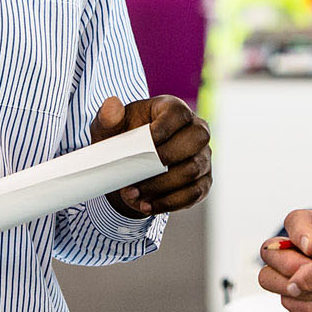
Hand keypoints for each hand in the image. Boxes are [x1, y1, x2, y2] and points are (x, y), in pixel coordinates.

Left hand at [90, 94, 211, 215]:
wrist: (131, 167)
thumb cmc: (123, 139)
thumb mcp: (111, 128)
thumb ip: (108, 117)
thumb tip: (112, 105)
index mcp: (174, 109)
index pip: (178, 114)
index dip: (162, 130)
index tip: (142, 147)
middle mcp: (196, 130)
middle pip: (197, 138)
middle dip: (166, 158)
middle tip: (139, 171)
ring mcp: (203, 156)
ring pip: (193, 170)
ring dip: (162, 185)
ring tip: (134, 194)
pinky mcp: (202, 181)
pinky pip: (194, 193)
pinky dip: (170, 202)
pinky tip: (147, 206)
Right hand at [256, 209, 311, 311]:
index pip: (293, 221)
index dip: (297, 233)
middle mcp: (295, 250)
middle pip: (269, 251)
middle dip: (289, 264)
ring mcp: (290, 276)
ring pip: (268, 278)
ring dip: (295, 287)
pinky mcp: (295, 299)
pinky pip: (287, 302)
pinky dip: (305, 306)